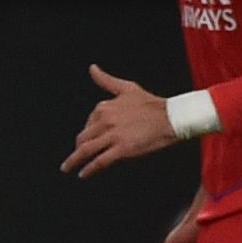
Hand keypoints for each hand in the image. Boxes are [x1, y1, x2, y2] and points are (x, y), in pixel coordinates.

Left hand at [63, 63, 183, 176]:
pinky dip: (89, 169)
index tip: (86, 140)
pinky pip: (100, 161)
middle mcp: (105, 121)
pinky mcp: (122, 149)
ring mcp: (113, 135)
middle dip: (77, 147)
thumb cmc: (153, 103)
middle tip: (73, 157)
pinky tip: (83, 174)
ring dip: (74, 161)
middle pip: (84, 137)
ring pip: (86, 150)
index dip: (87, 133)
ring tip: (67, 168)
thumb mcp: (127, 88)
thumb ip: (106, 80)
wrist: (174, 117)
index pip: (88, 123)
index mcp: (104, 107)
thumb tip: (91, 67)